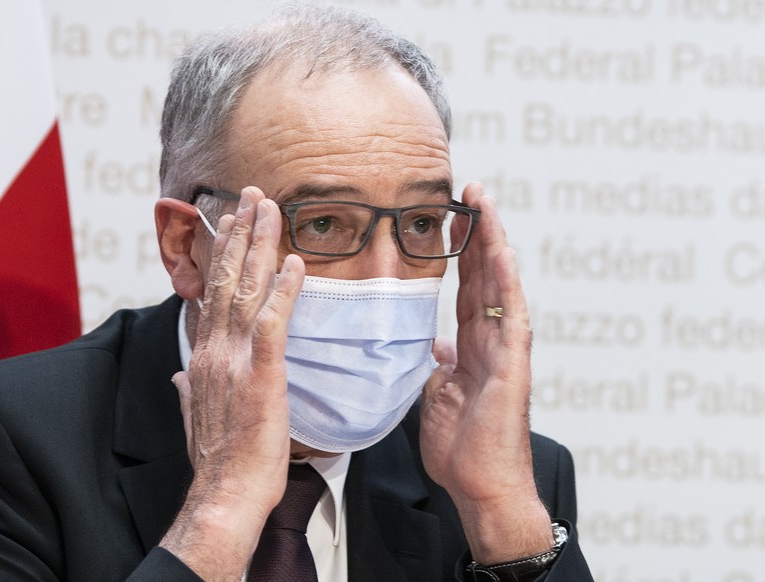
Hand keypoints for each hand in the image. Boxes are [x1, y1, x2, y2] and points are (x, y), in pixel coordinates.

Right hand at [159, 187, 304, 579]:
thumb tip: (179, 373)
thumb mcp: (195, 415)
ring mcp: (234, 359)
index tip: (230, 224)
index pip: (212, 294)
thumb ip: (187, 387)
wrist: (225, 493)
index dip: (222, 256)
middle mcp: (214, 349)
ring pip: (246, 290)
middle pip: (227, 280)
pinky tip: (293, 262)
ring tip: (269, 209)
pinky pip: (272, 322)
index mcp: (202, 357)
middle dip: (240, 234)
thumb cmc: (219, 459)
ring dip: (258, 246)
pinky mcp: (260, 373)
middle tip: (252, 197)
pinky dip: (282, 290)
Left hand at [420, 183, 552, 563]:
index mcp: (471, 348)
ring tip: (485, 204)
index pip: (466, 289)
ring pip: (500, 286)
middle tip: (470, 192)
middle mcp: (491, 341)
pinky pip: (510, 317)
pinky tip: (502, 252)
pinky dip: (506, 284)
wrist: (481, 487)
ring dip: (493, 243)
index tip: (451, 219)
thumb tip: (438, 346)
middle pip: (484, 276)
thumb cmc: (463, 450)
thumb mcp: (438, 398)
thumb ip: (440, 367)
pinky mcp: (513, 365)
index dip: (460, 253)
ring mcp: (506, 350)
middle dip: (478, 233)